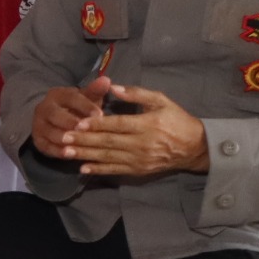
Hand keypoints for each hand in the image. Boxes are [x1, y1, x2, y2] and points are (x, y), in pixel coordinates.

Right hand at [30, 81, 105, 161]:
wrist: (54, 121)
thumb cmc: (77, 109)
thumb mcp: (86, 99)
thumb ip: (95, 91)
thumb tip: (106, 80)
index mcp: (57, 95)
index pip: (70, 98)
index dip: (85, 106)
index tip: (100, 114)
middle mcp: (44, 108)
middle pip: (55, 114)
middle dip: (69, 121)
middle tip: (83, 128)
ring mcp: (38, 124)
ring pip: (49, 130)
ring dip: (61, 137)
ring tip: (74, 144)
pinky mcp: (38, 140)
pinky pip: (45, 146)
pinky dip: (56, 151)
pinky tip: (68, 155)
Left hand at [51, 77, 208, 178]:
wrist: (195, 148)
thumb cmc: (177, 120)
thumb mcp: (161, 101)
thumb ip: (137, 94)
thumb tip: (113, 87)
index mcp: (147, 124)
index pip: (117, 124)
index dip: (97, 124)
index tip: (78, 122)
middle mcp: (142, 143)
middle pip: (108, 142)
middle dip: (84, 140)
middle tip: (63, 137)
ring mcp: (140, 159)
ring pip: (109, 157)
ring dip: (86, 155)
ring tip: (66, 152)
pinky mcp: (139, 170)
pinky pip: (116, 170)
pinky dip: (99, 170)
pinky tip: (83, 169)